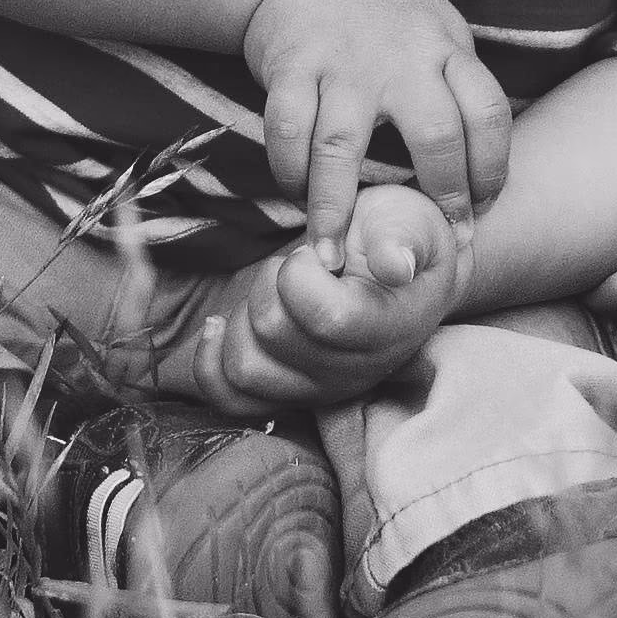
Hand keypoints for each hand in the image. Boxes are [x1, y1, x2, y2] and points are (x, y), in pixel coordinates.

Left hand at [202, 178, 461, 403]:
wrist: (391, 267)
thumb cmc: (396, 236)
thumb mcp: (407, 220)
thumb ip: (401, 238)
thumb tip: (394, 266)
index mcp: (388, 330)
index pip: (326, 319)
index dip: (301, 273)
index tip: (315, 250)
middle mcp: (352, 373)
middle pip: (273, 333)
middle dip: (270, 281)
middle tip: (296, 263)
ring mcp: (316, 391)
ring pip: (244, 368)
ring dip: (243, 317)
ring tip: (272, 291)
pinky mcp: (284, 395)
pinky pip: (227, 398)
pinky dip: (209, 360)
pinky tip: (220, 323)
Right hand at [238, 0, 506, 245]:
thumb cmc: (384, 14)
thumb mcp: (437, 34)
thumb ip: (456, 92)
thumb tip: (479, 183)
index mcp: (444, 49)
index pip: (488, 111)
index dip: (492, 169)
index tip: (480, 211)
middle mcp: (400, 57)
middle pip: (433, 134)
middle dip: (437, 195)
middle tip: (423, 244)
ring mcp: (342, 62)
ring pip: (340, 147)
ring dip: (333, 209)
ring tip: (331, 257)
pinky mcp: (289, 65)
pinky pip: (286, 131)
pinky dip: (288, 171)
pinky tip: (296, 197)